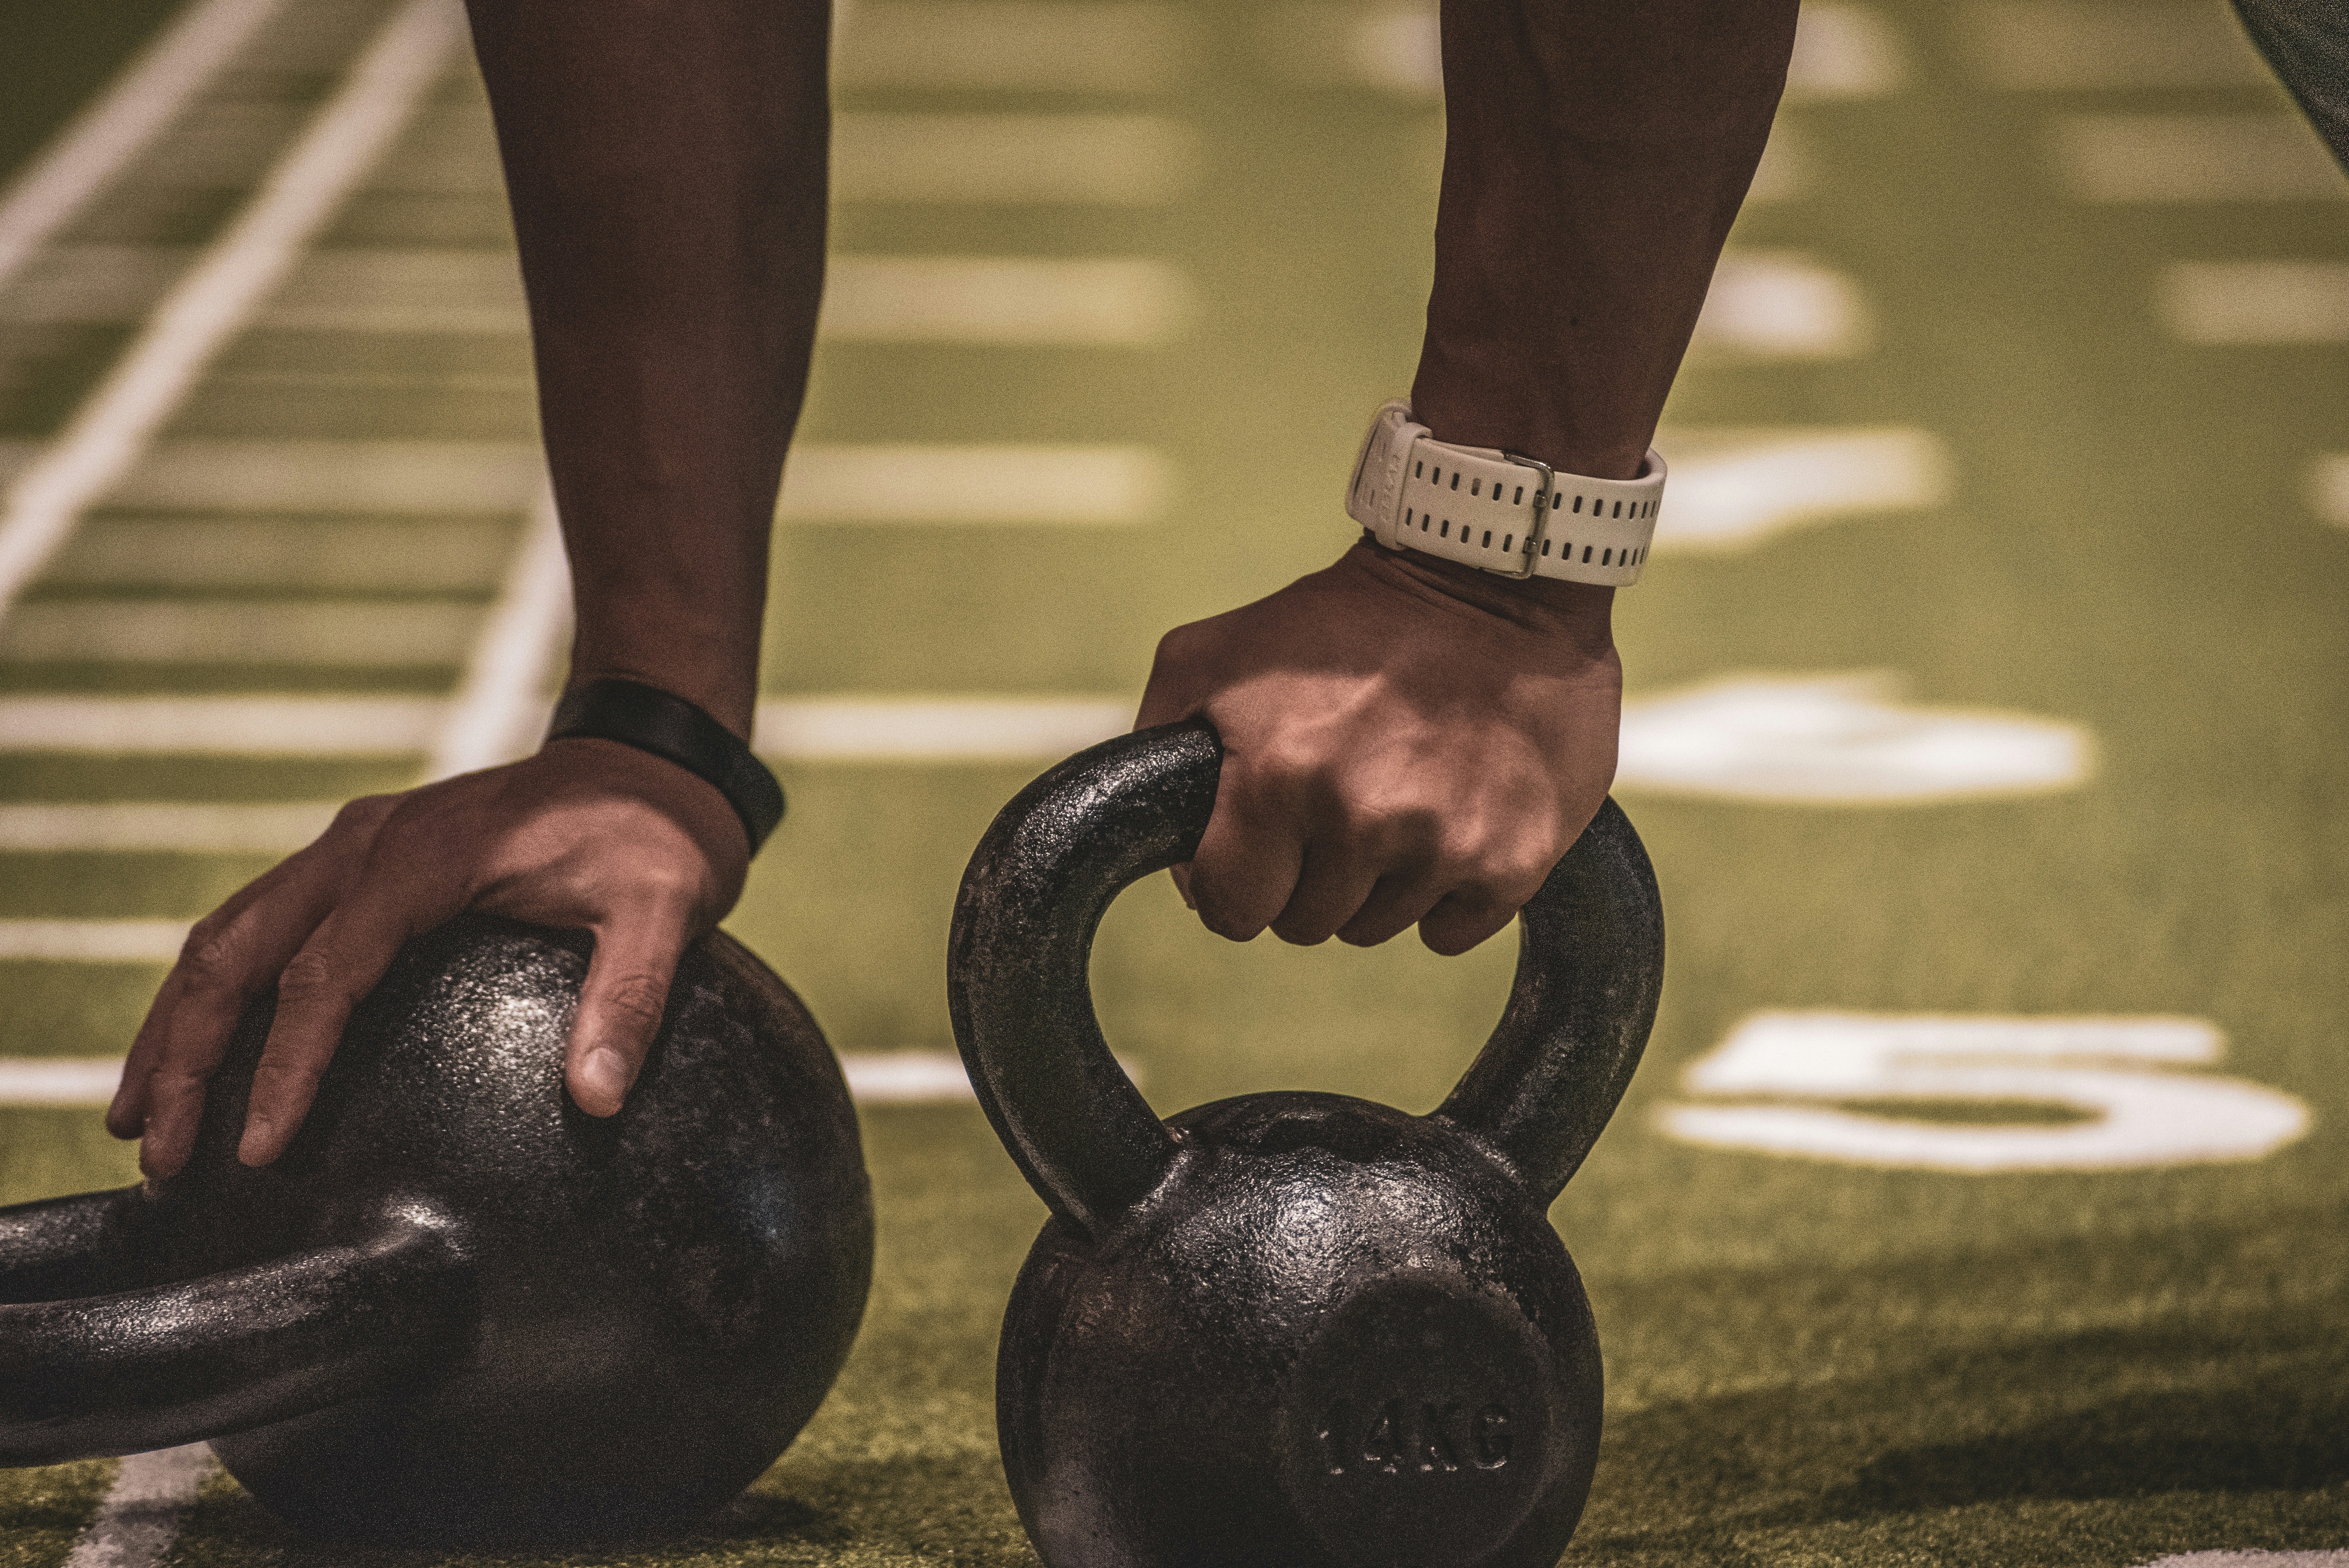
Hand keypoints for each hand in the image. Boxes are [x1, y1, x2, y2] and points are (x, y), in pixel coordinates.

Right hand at [106, 739, 750, 1176]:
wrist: (649, 758)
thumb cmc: (655, 836)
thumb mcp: (666, 908)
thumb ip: (632, 998)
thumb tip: (601, 1098)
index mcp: (424, 857)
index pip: (328, 972)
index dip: (287, 1062)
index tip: (259, 1147)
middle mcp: (366, 844)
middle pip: (240, 950)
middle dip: (186, 1052)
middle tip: (160, 1153)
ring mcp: (351, 848)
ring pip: (227, 935)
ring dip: (177, 1025)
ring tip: (141, 1121)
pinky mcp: (356, 863)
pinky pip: (260, 927)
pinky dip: (213, 990)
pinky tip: (193, 1056)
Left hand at [1135, 539, 1620, 954]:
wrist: (1492, 586)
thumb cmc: (1345, 621)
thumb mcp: (1214, 653)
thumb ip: (1161, 746)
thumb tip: (1168, 848)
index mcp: (1280, 777)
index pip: (1231, 910)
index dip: (1235, 884)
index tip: (1255, 850)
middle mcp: (1363, 820)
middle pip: (1304, 925)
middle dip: (1306, 877)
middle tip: (1335, 802)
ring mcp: (1445, 846)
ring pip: (1377, 927)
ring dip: (1375, 881)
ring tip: (1395, 794)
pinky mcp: (1513, 862)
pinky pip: (1450, 931)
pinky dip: (1443, 892)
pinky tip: (1448, 817)